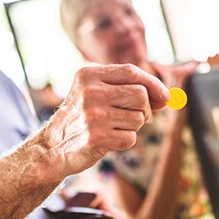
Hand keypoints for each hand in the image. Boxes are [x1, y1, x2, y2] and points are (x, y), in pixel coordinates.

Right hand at [41, 64, 168, 180]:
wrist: (53, 147)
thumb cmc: (81, 117)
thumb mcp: (94, 92)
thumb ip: (126, 88)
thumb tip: (165, 97)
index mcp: (88, 75)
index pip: (132, 72)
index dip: (153, 84)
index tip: (165, 96)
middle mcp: (90, 92)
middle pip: (140, 95)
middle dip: (145, 108)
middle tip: (136, 116)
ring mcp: (93, 115)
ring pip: (139, 118)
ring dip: (133, 126)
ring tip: (114, 127)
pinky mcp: (97, 138)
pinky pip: (131, 137)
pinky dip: (126, 141)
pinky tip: (109, 140)